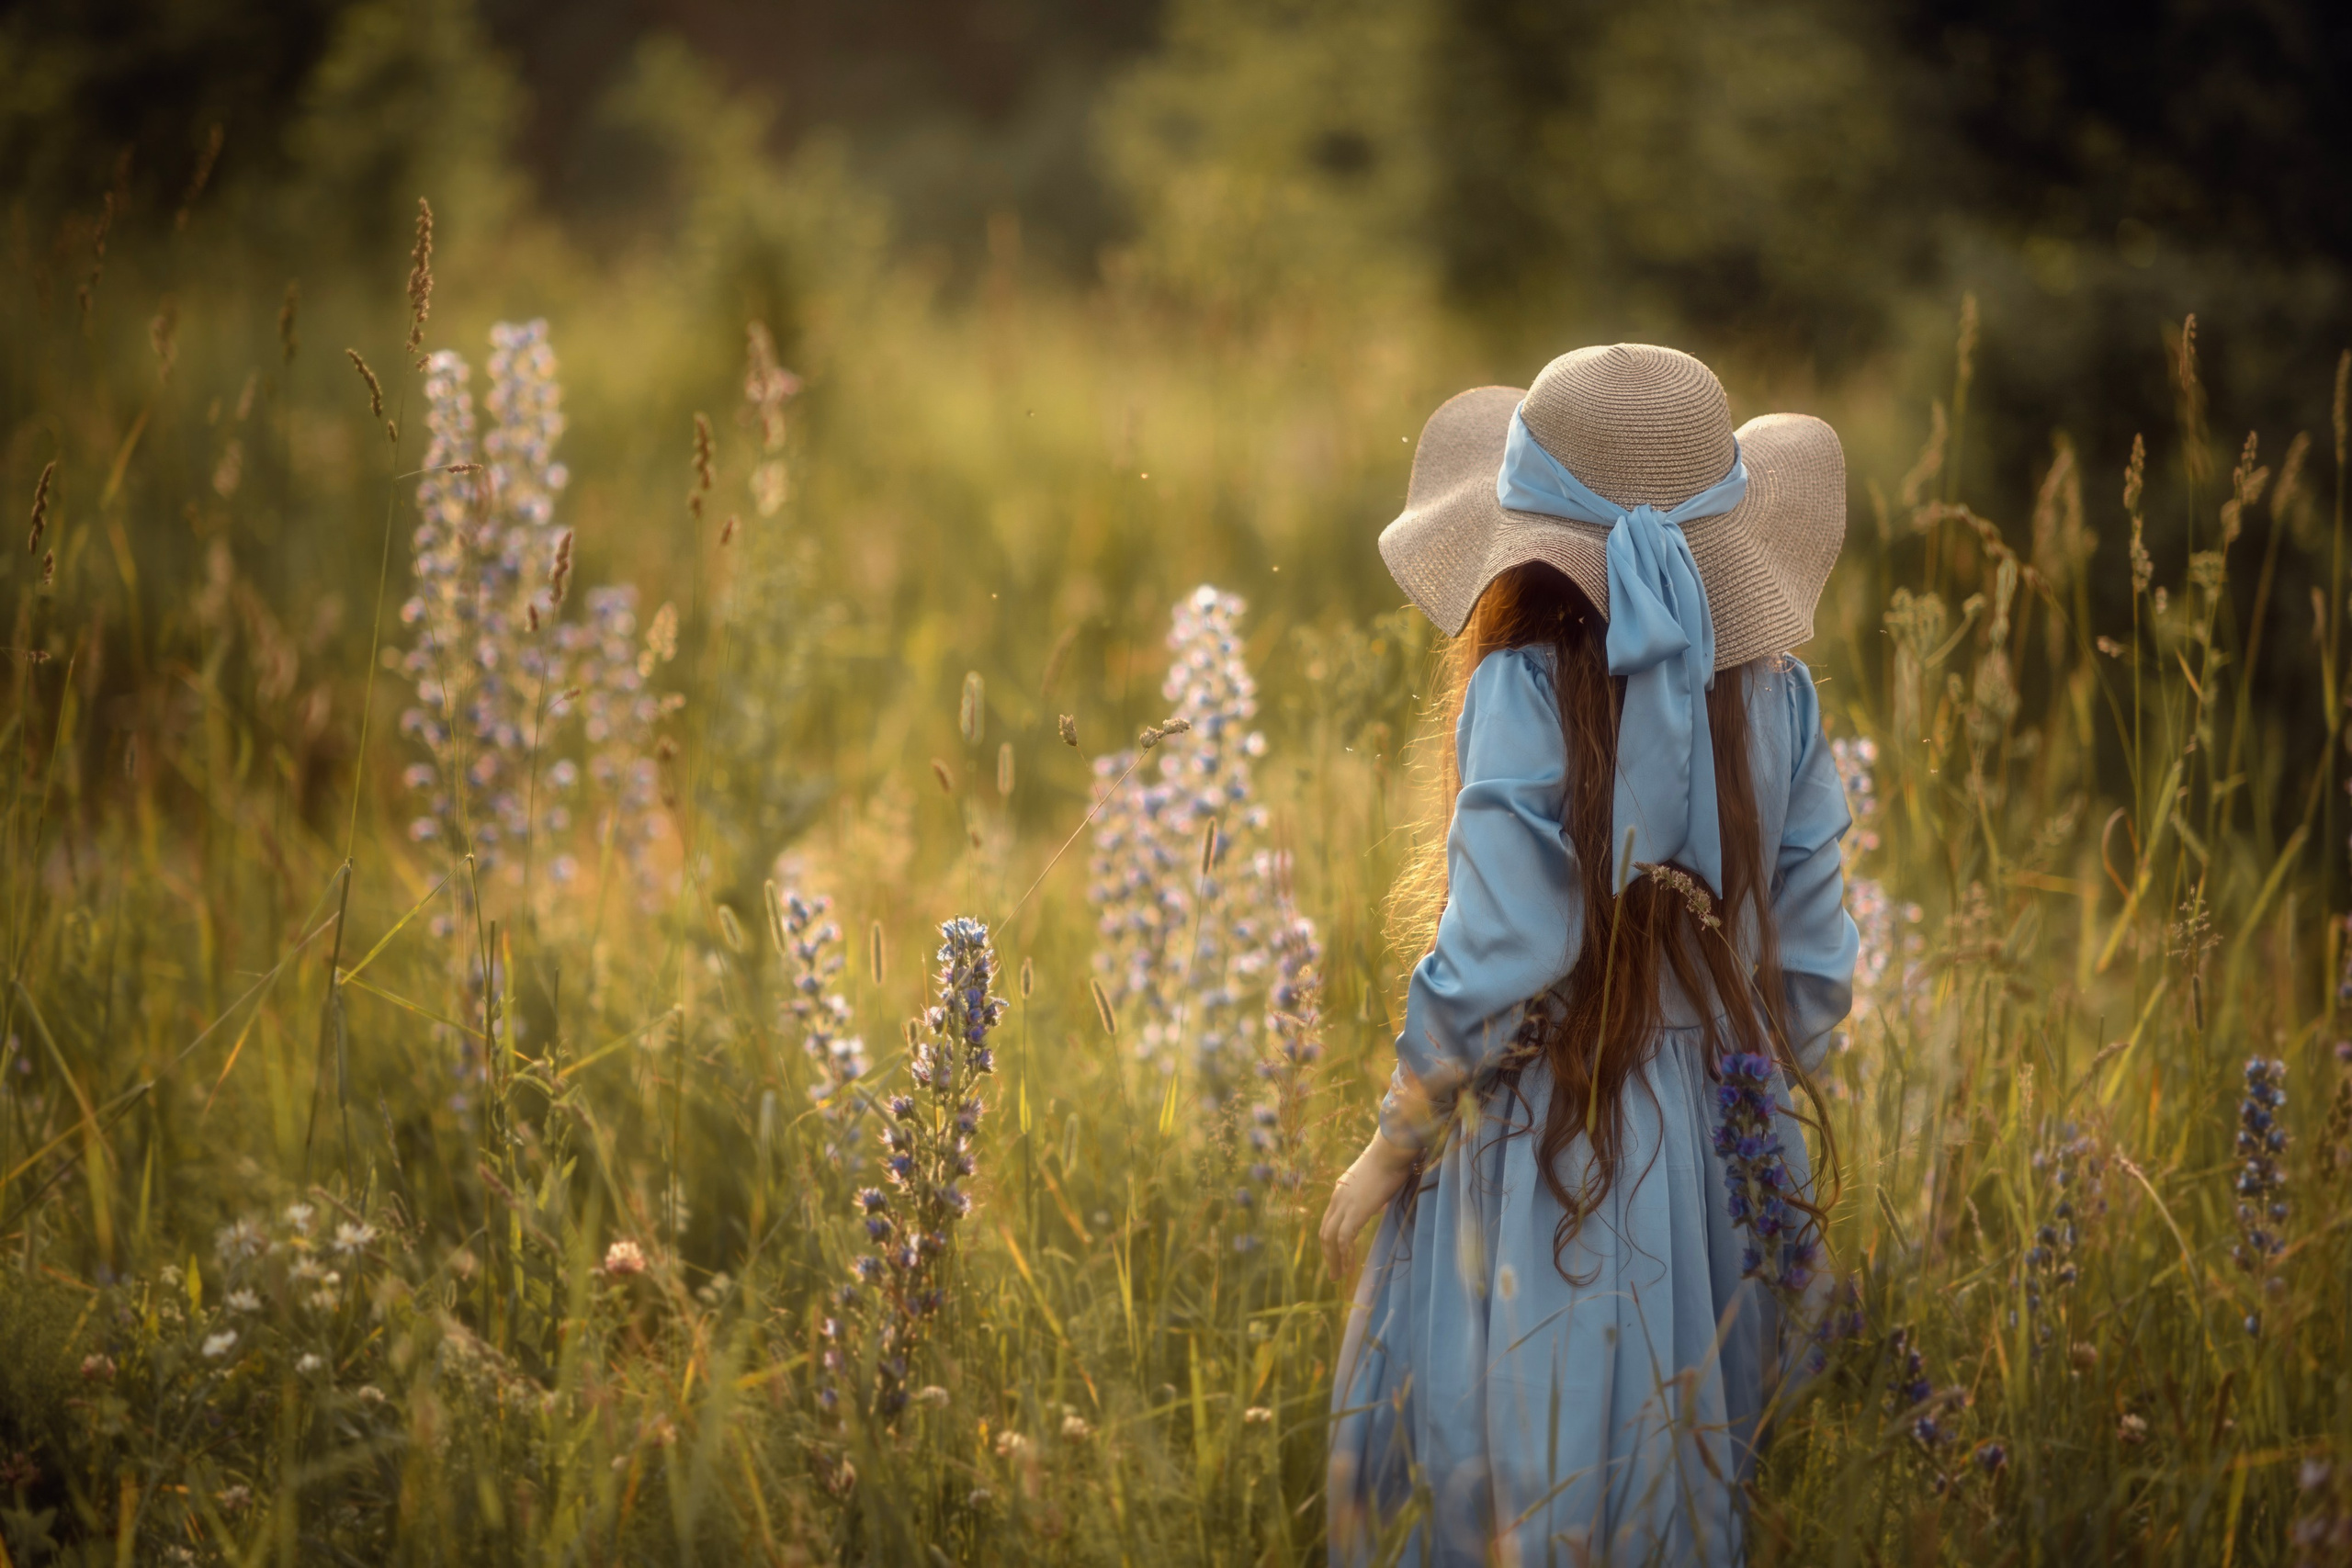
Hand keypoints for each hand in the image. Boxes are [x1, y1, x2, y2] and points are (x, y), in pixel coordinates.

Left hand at [1319, 1128, 1417, 1282]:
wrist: (1390, 1151)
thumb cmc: (1390, 1161)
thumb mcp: (1377, 1181)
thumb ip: (1373, 1194)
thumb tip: (1379, 1203)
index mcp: (1341, 1191)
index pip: (1329, 1220)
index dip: (1330, 1240)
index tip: (1336, 1254)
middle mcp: (1337, 1198)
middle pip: (1324, 1232)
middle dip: (1328, 1255)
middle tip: (1334, 1273)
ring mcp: (1344, 1205)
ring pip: (1330, 1239)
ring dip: (1334, 1260)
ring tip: (1338, 1277)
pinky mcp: (1354, 1212)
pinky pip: (1344, 1239)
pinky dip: (1345, 1256)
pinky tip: (1350, 1269)